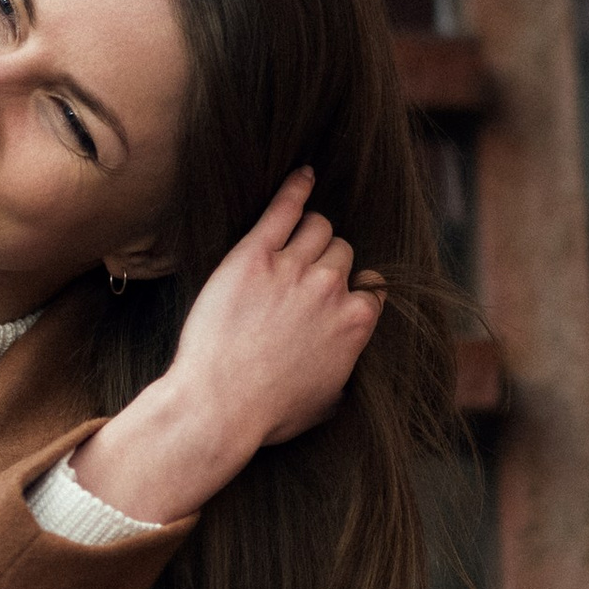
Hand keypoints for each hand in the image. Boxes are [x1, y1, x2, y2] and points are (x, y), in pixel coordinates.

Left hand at [66, 169, 382, 523]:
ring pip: (318, 227)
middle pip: (342, 252)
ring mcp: (293, 268)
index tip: (333, 297)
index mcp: (357, 322)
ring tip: (293, 240)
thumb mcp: (329, 402)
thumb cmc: (268, 412)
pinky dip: (295, 189)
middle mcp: (332, 288)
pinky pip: (284, 208)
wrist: (218, 406)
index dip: (350, 290)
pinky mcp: (254, 255)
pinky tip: (301, 176)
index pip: (370, 285)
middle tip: (301, 279)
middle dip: (326, 262)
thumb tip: (352, 362)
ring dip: (309, 232)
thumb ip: (350, 369)